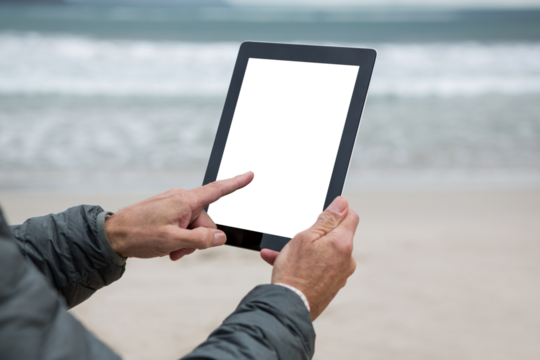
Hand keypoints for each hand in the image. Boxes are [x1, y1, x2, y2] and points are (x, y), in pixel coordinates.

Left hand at [105, 170, 254, 260]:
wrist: (112, 234)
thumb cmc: (139, 235)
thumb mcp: (173, 241)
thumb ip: (200, 239)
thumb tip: (219, 237)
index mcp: (185, 201)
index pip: (217, 190)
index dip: (236, 183)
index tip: (250, 174)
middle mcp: (181, 198)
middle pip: (205, 219)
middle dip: (198, 238)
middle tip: (179, 251)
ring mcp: (173, 203)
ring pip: (194, 224)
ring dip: (187, 241)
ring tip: (170, 251)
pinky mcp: (166, 210)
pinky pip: (182, 223)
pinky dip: (179, 237)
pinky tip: (167, 247)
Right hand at [260, 196, 357, 320]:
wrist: (289, 307)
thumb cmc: (295, 271)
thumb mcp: (305, 236)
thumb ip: (326, 219)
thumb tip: (343, 203)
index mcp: (343, 243)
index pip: (350, 216)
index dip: (336, 211)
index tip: (320, 214)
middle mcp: (347, 259)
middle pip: (335, 235)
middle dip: (315, 232)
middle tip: (296, 236)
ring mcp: (340, 274)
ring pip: (323, 252)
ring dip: (305, 249)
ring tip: (280, 252)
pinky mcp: (331, 286)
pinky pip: (318, 268)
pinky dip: (304, 264)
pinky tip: (281, 263)